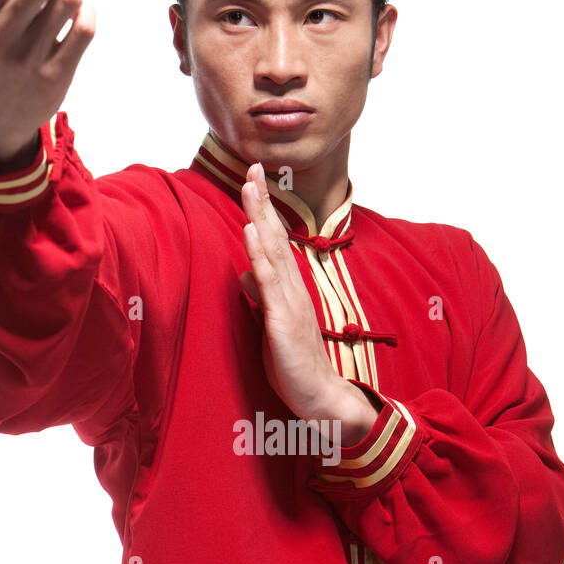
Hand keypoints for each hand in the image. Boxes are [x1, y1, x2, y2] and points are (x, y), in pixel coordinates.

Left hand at [239, 163, 377, 442]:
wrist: (319, 396)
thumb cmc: (294, 364)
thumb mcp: (271, 324)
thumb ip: (260, 296)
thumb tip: (244, 272)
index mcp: (288, 289)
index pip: (274, 242)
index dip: (263, 211)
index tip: (253, 180)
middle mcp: (292, 288)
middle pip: (275, 236)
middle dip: (262, 201)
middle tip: (252, 167)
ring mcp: (290, 301)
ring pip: (273, 251)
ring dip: (261, 216)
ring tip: (250, 186)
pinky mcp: (283, 319)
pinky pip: (270, 282)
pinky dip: (261, 254)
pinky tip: (253, 230)